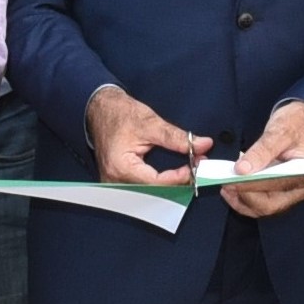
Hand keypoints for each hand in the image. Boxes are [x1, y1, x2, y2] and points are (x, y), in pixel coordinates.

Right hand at [87, 84, 206, 188]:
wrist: (101, 110)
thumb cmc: (120, 114)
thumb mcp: (151, 123)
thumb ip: (177, 138)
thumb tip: (202, 144)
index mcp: (121, 167)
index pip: (156, 182)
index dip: (179, 177)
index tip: (195, 167)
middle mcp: (115, 181)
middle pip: (153, 192)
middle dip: (177, 182)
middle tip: (196, 169)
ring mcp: (114, 184)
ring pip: (149, 194)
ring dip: (170, 185)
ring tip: (186, 171)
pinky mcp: (118, 182)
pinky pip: (141, 189)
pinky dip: (159, 184)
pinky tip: (172, 177)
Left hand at [221, 101, 303, 218]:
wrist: (303, 123)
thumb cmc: (297, 124)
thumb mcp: (281, 131)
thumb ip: (263, 150)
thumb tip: (243, 169)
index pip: (277, 185)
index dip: (253, 184)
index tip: (232, 179)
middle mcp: (300, 189)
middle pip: (270, 204)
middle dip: (245, 196)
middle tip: (225, 183)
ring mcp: (289, 194)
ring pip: (262, 208)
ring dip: (241, 200)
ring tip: (225, 186)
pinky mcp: (278, 193)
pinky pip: (259, 204)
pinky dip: (243, 200)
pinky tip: (231, 190)